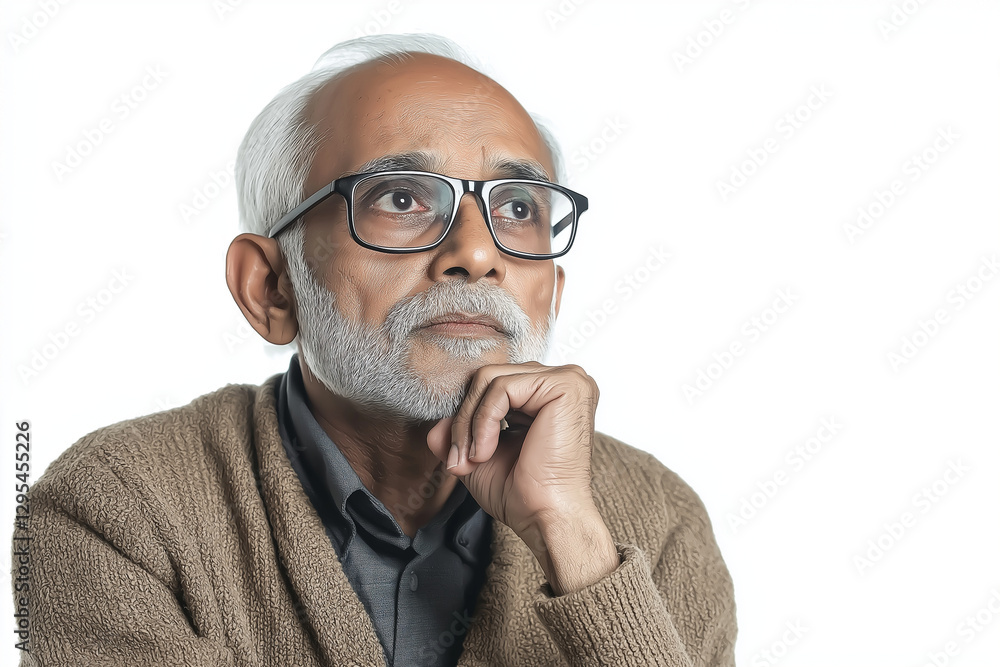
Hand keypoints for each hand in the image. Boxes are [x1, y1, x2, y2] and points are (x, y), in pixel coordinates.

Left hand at [426, 361, 600, 545]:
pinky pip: (502, 388)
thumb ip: (456, 434)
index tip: (456, 454)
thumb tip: (433, 426)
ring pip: (490, 380)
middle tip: (461, 459)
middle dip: (465, 420)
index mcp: (548, 393)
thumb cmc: (524, 493)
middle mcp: (561, 380)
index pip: (492, 383)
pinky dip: (483, 422)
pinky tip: (486, 452)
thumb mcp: (477, 455)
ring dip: (471, 423)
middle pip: (488, 377)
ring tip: (475, 457)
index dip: (466, 414)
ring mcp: (567, 379)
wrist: (546, 517)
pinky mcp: (563, 386)